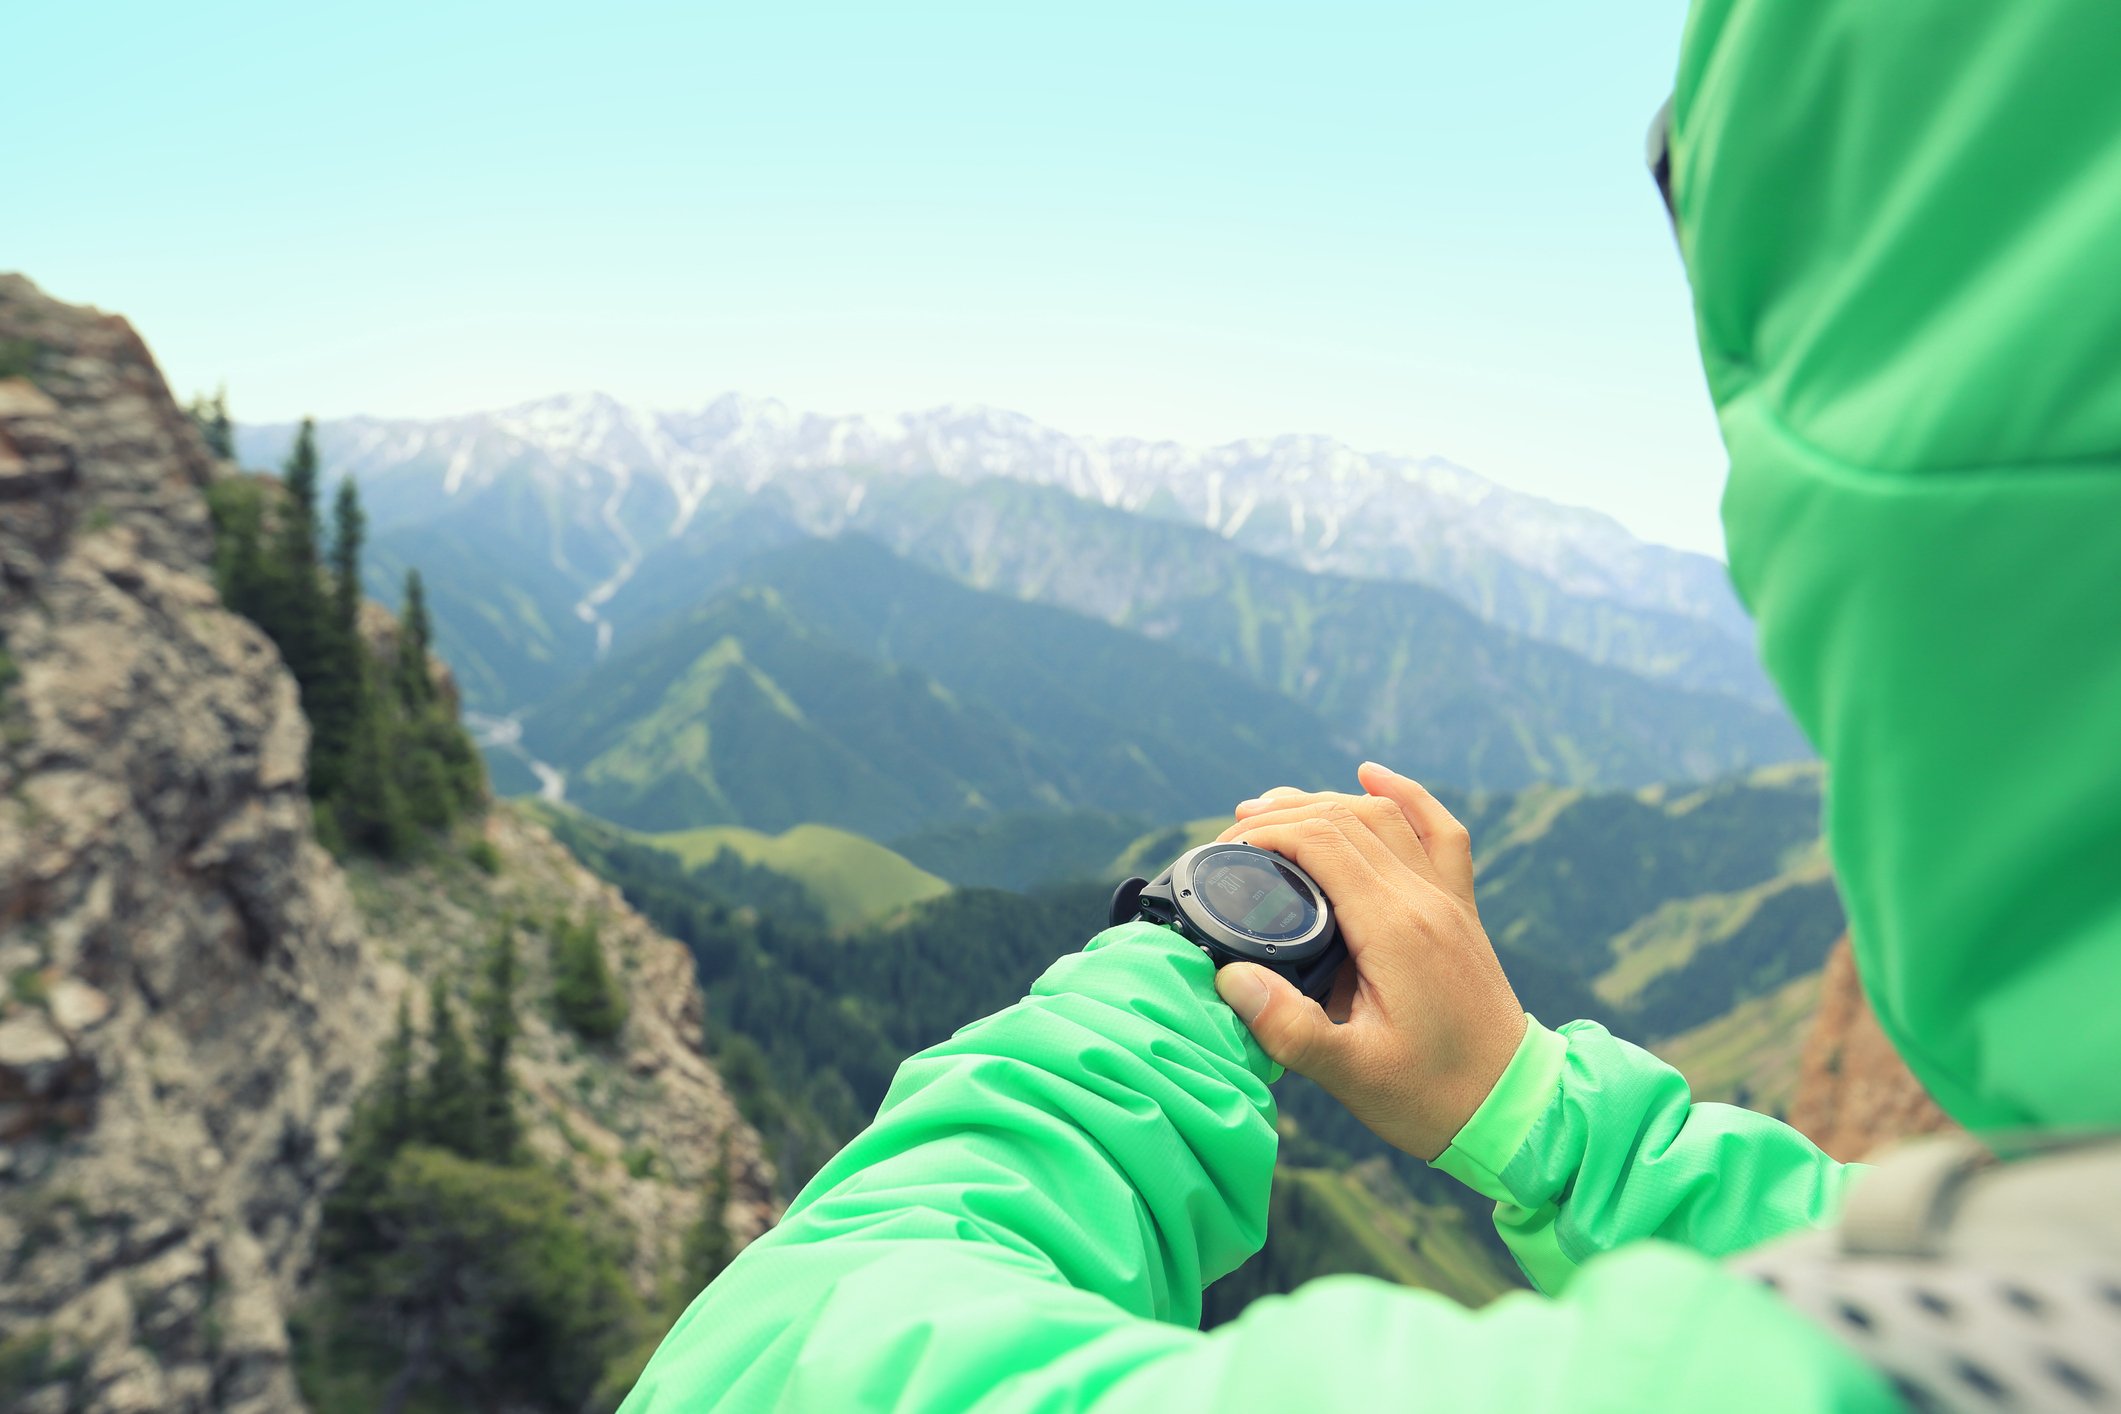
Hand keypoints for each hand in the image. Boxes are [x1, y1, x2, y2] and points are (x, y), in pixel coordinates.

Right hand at [1211, 762, 1525, 1161]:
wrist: (1515, 1110)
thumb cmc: (1432, 1096)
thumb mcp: (1352, 1074)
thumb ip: (1288, 1028)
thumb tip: (1230, 978)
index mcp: (1396, 928)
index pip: (1323, 843)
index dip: (1266, 834)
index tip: (1223, 851)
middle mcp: (1425, 899)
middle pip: (1347, 818)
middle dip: (1282, 814)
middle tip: (1230, 832)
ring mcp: (1448, 900)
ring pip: (1385, 817)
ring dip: (1326, 801)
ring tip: (1269, 808)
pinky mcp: (1460, 911)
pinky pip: (1440, 832)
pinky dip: (1407, 796)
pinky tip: (1374, 775)